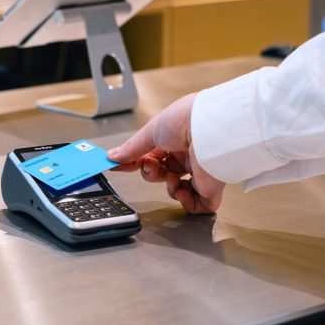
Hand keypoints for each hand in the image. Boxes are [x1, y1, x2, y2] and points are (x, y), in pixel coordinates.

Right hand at [108, 93, 224, 213]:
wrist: (210, 128)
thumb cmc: (185, 120)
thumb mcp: (151, 131)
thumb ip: (132, 148)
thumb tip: (113, 157)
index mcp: (176, 139)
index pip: (152, 156)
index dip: (136, 162)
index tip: (120, 167)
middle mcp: (189, 155)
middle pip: (162, 174)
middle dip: (151, 174)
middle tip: (151, 167)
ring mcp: (201, 171)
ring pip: (178, 190)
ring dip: (169, 187)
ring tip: (172, 178)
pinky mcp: (212, 187)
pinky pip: (198, 205)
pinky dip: (187, 203)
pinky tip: (182, 193)